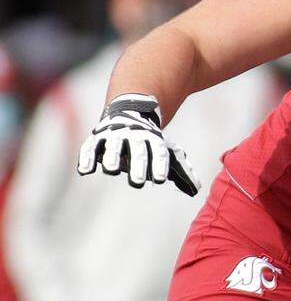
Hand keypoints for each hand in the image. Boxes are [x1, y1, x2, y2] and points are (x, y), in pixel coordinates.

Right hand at [76, 94, 200, 196]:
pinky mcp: (96, 138)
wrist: (131, 109)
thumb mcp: (168, 152)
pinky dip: (87, 157)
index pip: (158, 153)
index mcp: (154, 140)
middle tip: (138, 182)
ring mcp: (114, 136)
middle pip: (137, 152)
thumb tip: (195, 191)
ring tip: (113, 169)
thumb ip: (181, 171)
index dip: (159, 165)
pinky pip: (90, 148)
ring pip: (114, 147)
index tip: (160, 179)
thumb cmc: (151, 141)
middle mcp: (134, 137)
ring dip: (113, 157)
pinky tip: (85, 170)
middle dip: (138, 166)